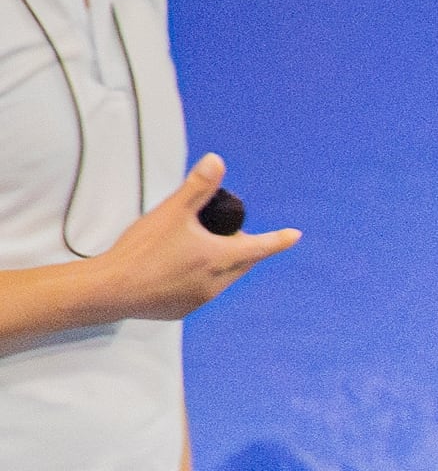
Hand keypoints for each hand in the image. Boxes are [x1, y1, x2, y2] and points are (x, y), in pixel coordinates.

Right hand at [79, 156, 297, 322]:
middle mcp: (217, 283)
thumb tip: (217, 161)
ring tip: (190, 249)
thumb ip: (197, 187)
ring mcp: (200, 300)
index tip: (294, 235)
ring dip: (217, 263)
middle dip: (239, 246)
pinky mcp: (181, 310)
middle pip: (241, 261)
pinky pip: (198, 292)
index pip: (260, 246)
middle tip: (220, 232)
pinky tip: (173, 270)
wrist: (111, 289)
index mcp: (221, 258)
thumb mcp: (172, 212)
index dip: (278, 239)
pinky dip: (195, 279)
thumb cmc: (142, 250)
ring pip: (221, 278)